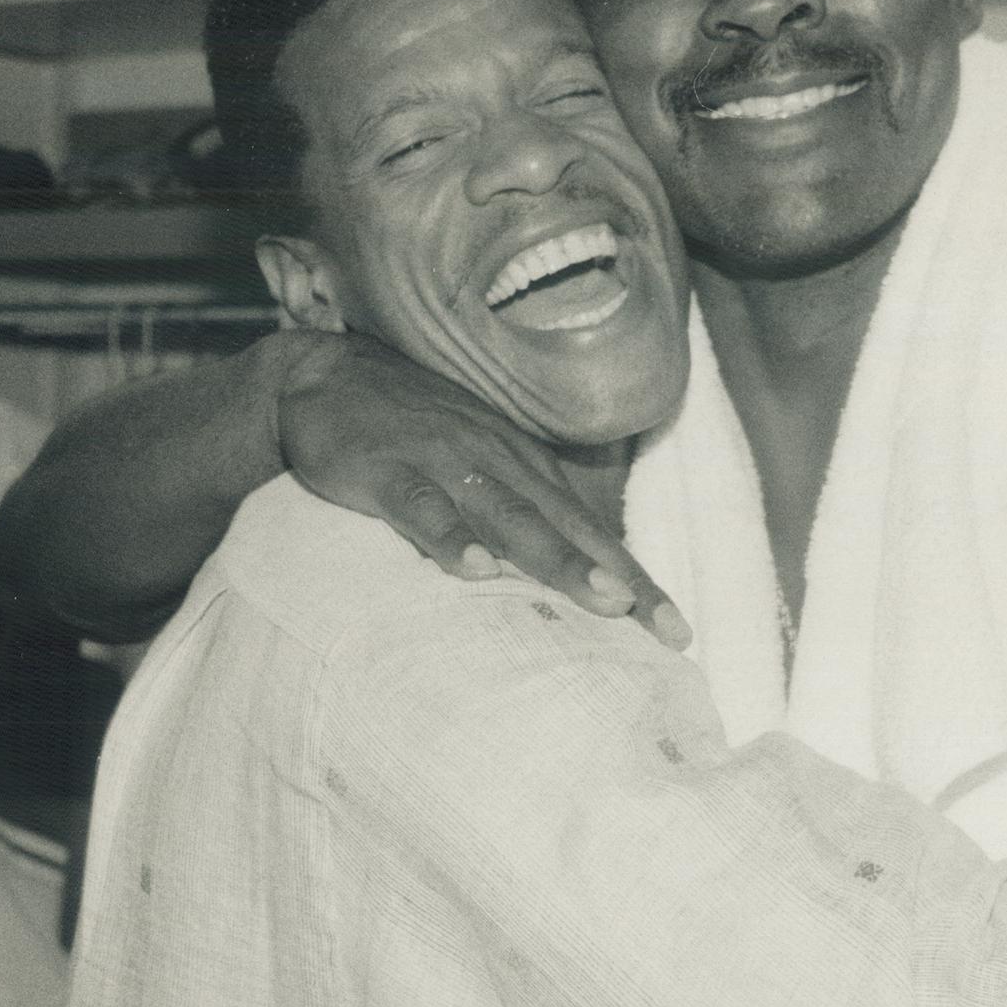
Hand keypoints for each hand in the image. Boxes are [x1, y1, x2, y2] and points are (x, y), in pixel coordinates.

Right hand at [275, 331, 687, 647]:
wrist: (327, 372)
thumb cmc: (415, 432)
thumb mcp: (479, 471)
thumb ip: (521, 521)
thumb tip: (570, 585)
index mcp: (527, 470)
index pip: (594, 532)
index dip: (637, 580)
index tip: (678, 635)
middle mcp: (499, 464)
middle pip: (569, 528)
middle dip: (618, 577)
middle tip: (659, 626)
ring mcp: (446, 463)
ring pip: (510, 517)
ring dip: (557, 558)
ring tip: (601, 599)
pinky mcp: (389, 469)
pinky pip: (423, 506)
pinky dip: (448, 536)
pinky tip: (471, 570)